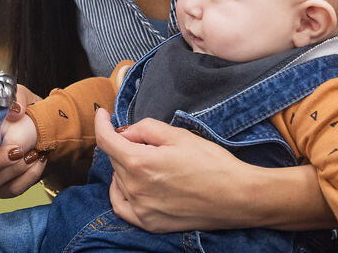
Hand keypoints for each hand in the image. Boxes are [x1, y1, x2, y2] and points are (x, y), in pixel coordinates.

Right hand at [0, 84, 44, 197]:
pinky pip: (8, 190)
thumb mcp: (23, 99)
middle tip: (17, 151)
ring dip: (13, 170)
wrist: (42, 135)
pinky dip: (27, 176)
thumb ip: (17, 100)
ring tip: (32, 153)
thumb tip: (14, 111)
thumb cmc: (24, 117)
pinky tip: (37, 160)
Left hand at [93, 108, 253, 232]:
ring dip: (126, 166)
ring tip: (150, 161)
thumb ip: (145, 128)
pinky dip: (120, 191)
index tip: (103, 114)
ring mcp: (140, 209)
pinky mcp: (149, 223)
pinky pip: (121, 205)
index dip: (101, 123)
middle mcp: (135, 188)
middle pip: (114, 159)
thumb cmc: (212, 163)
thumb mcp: (179, 135)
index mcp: (140, 162)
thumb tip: (125, 131)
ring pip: (118, 180)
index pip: (106, 140)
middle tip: (147, 139)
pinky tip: (130, 184)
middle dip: (123, 144)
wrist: (236, 197)